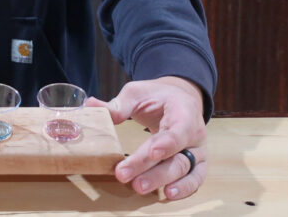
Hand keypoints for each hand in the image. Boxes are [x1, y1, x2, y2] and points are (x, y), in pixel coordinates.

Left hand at [93, 76, 206, 200]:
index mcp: (183, 111)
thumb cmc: (158, 96)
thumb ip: (119, 105)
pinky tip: (167, 195)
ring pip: (184, 169)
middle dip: (150, 168)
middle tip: (125, 176)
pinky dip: (184, 188)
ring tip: (139, 187)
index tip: (152, 152)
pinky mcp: (197, 163)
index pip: (178, 129)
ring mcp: (197, 150)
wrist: (179, 99)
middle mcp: (195, 133)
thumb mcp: (138, 93)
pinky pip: (195, 179)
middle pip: (176, 154)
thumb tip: (90, 105)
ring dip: (161, 180)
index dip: (166, 142)